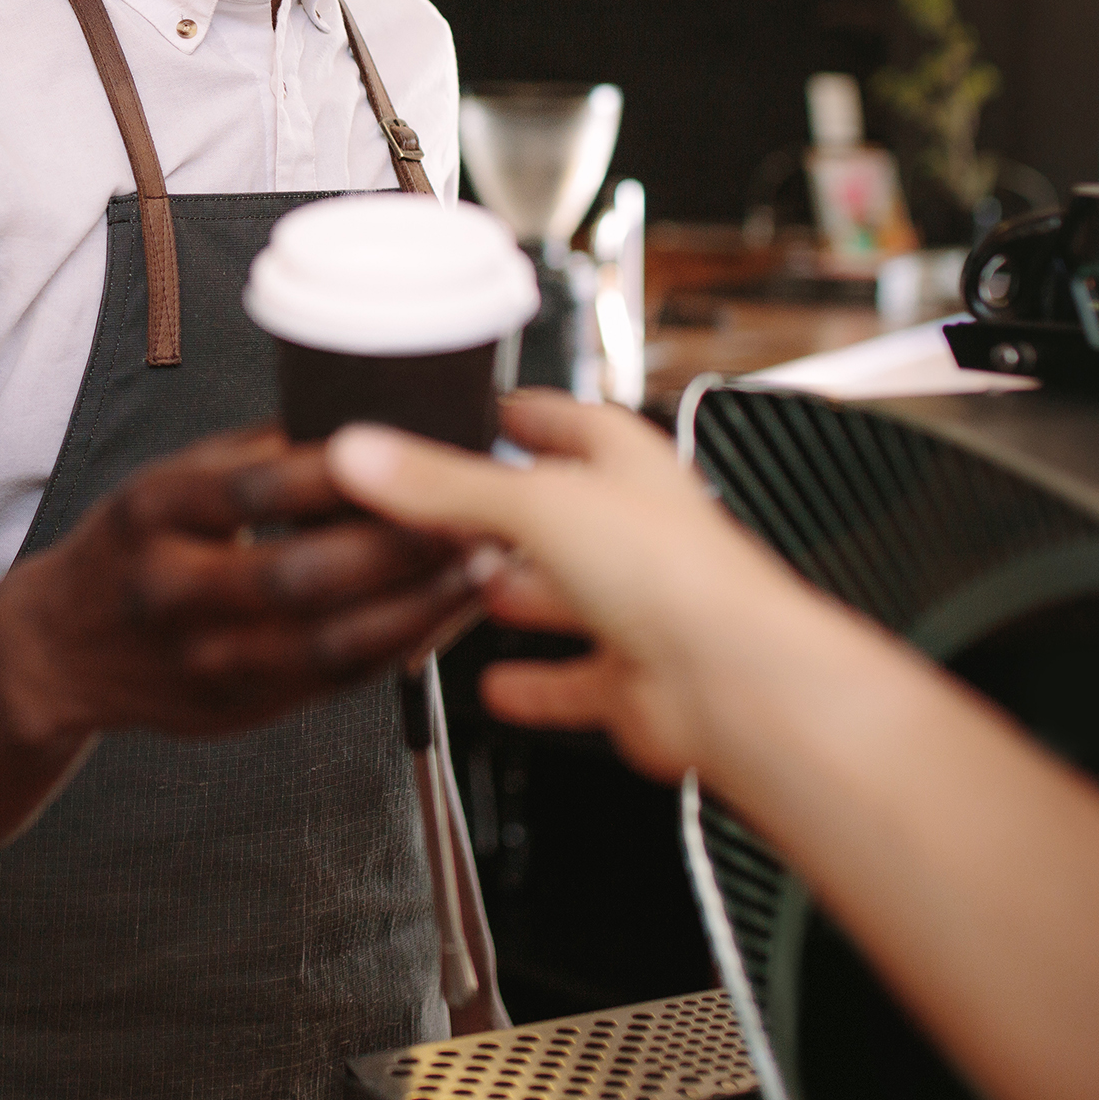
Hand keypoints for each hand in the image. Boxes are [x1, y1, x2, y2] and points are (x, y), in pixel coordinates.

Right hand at [0, 423, 485, 745]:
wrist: (57, 651)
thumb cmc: (131, 546)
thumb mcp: (167, 480)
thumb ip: (254, 458)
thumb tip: (365, 418)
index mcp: (152, 511)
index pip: (254, 490)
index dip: (343, 476)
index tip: (420, 451)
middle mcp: (171, 591)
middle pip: (299, 575)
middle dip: (398, 548)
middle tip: (476, 514)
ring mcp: (203, 660)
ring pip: (327, 643)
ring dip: (418, 606)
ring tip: (483, 566)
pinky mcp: (237, 710)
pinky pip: (335, 682)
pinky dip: (399, 646)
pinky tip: (445, 612)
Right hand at [327, 389, 823, 779]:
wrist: (733, 682)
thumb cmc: (677, 574)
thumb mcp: (535, 503)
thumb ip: (443, 485)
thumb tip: (364, 453)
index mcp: (626, 465)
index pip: (567, 421)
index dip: (521, 415)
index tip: (475, 413)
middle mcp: (638, 531)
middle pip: (561, 511)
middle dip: (506, 512)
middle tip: (447, 511)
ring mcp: (639, 607)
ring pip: (567, 593)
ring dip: (519, 592)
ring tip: (464, 589)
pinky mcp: (632, 679)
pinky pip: (573, 680)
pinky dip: (534, 683)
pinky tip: (497, 686)